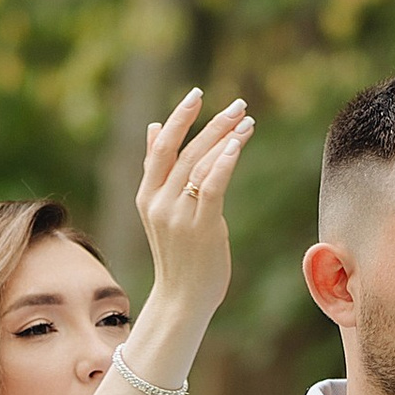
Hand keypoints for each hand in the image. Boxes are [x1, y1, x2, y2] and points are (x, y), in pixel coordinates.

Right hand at [133, 87, 253, 337]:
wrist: (181, 300)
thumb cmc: (179, 255)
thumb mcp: (162, 209)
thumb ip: (158, 169)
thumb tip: (153, 127)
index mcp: (146, 195)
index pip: (161, 147)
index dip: (179, 118)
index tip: (198, 95)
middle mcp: (158, 202)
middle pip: (184, 151)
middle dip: (211, 123)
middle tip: (238, 104)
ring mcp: (177, 215)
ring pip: (200, 165)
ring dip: (226, 139)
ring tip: (248, 122)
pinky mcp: (200, 228)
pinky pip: (211, 187)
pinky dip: (224, 163)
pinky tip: (237, 144)